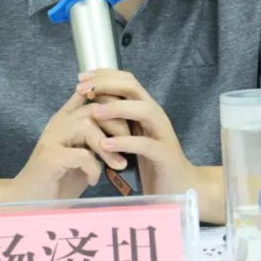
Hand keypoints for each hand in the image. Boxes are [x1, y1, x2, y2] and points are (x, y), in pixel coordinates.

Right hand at [0, 90, 130, 202]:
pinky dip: (93, 168)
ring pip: (86, 125)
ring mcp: (51, 140)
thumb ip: (97, 141)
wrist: (28, 201)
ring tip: (118, 164)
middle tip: (130, 144)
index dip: (112, 100)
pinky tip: (94, 180)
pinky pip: (81, 154)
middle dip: (117, 124)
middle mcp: (57, 125)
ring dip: (107, 146)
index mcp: (65, 120)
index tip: (131, 119)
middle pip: (93, 107)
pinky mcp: (49, 158)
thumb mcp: (82, 156)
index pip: (89, 94)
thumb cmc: (58, 181)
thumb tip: (128, 131)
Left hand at [76, 69, 199, 196]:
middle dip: (106, 84)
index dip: (104, 75)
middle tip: (81, 90)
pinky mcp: (165, 155)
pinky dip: (124, 142)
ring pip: (143, 110)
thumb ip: (116, 121)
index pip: (127, 81)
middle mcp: (155, 116)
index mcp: (146, 109)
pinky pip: (145, 144)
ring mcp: (163, 134)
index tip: (80, 78)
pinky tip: (105, 144)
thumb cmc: (150, 161)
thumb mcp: (131, 136)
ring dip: (116, 108)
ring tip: (93, 112)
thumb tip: (91, 104)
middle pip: (133, 88)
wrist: (180, 186)